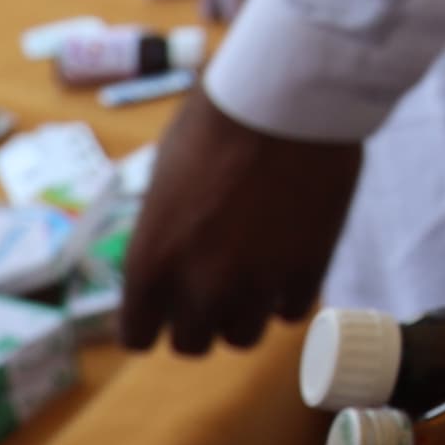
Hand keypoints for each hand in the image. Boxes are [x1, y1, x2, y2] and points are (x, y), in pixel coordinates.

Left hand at [116, 87, 361, 355]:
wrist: (285, 99)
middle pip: (192, 344)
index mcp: (151, 261)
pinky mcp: (306, 272)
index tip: (165, 305)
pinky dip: (287, 291)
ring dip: (245, 310)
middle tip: (214, 283)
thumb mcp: (165, 178)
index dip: (152, 320)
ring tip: (254, 271)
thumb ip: (164, 231)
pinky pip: (290, 311)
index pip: (137, 335)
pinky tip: (288, 258)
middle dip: (199, 317)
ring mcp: (256, 284)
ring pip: (243, 337)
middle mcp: (199, 285)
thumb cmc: (215, 122)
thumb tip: (173, 253)